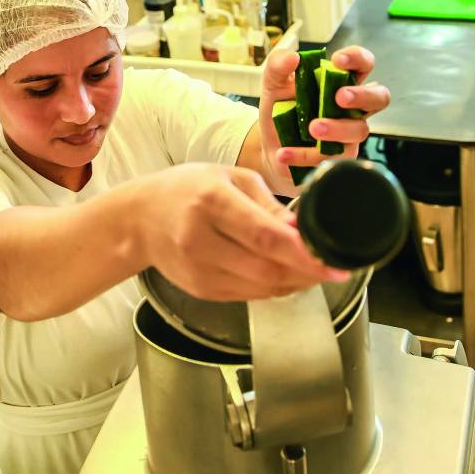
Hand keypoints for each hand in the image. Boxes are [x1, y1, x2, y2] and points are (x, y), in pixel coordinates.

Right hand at [135, 163, 349, 300]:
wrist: (138, 220)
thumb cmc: (187, 190)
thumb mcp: (230, 178)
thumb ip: (269, 205)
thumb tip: (307, 228)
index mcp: (211, 201)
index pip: (264, 236)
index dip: (304, 254)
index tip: (335, 262)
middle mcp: (201, 239)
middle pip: (267, 269)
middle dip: (308, 273)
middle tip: (334, 266)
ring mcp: (198, 270)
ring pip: (262, 288)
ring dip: (294, 282)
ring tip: (313, 268)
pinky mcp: (201, 290)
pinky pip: (249, 295)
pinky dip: (273, 287)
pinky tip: (283, 273)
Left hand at [258, 44, 389, 190]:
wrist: (270, 147)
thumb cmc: (281, 110)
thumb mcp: (273, 84)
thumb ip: (278, 65)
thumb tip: (292, 57)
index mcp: (340, 81)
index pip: (363, 64)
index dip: (358, 58)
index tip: (337, 60)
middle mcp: (351, 106)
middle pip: (379, 97)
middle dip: (363, 95)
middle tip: (340, 97)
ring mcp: (348, 133)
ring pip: (359, 130)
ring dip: (337, 128)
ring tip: (312, 128)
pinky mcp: (339, 158)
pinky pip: (332, 158)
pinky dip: (305, 155)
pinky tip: (285, 153)